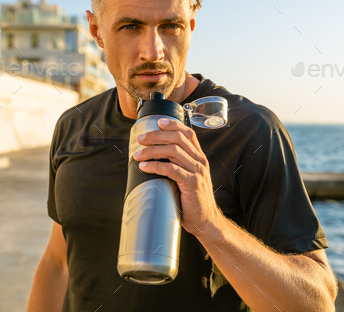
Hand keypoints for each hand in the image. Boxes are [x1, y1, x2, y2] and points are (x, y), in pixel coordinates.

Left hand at [134, 117, 222, 236]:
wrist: (205, 221)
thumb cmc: (192, 201)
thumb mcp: (188, 178)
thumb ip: (178, 166)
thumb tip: (155, 158)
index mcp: (199, 158)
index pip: (188, 134)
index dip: (173, 125)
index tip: (158, 122)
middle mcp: (200, 161)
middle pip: (178, 139)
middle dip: (156, 136)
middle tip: (140, 139)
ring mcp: (197, 172)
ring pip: (173, 151)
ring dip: (152, 150)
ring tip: (138, 154)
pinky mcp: (192, 183)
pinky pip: (171, 169)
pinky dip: (155, 165)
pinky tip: (144, 167)